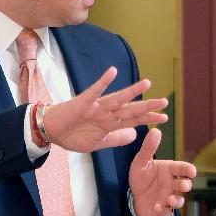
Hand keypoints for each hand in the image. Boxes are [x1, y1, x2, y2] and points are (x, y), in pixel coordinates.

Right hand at [43, 67, 167, 152]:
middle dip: (147, 107)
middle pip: (130, 109)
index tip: (164, 119)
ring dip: (132, 92)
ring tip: (147, 83)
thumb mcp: (97, 143)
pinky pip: (94, 91)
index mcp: (110, 123)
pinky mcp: (83, 102)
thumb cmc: (72, 135)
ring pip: (117, 99)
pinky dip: (103, 82)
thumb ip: (116, 139)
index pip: (133, 120)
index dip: (148, 119)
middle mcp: (106, 113)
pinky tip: (113, 72)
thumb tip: (135, 135)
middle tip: (165, 102)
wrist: (51, 131)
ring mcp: (96, 107)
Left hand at [129, 128, 196, 215]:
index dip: (189, 170)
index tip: (192, 171)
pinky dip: (163, 211)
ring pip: (179, 200)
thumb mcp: (141, 161)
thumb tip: (156, 130)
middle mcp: (172, 184)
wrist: (132, 196)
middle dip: (186, 185)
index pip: (182, 168)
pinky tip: (158, 208)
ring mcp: (168, 197)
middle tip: (182, 185)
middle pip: (185, 185)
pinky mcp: (162, 210)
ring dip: (177, 200)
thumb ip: (148, 147)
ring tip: (170, 200)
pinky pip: (166, 212)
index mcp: (169, 170)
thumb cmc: (141, 176)